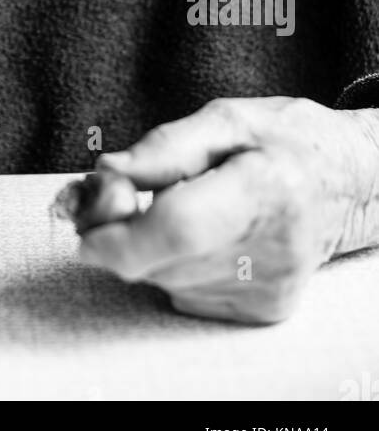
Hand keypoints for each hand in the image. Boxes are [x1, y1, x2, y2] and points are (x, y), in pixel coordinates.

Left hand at [77, 96, 378, 323]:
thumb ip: (164, 147)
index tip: (82, 218)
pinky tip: (198, 232)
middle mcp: (272, 251)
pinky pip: (182, 291)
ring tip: (169, 201)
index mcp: (265, 189)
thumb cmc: (284, 141)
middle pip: (158, 259)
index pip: (178, 229)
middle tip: (119, 187)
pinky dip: (171, 263)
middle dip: (118, 227)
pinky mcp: (260, 312)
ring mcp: (268, 290)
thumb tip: (107, 174)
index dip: (118, 232)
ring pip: (162, 279)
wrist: (348, 183)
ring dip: (143, 244)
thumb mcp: (226, 118)